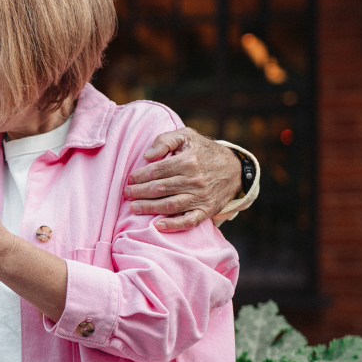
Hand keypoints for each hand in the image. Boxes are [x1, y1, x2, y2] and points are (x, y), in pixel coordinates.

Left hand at [125, 127, 242, 231]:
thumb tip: (147, 156)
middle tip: (126, 194)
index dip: (140, 176)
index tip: (129, 179)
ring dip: (149, 208)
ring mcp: (202, 197)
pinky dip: (174, 225)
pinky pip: (189, 221)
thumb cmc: (204, 151)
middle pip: (160, 188)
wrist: (235, 169)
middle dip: (139, 192)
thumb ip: (165, 140)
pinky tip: (158, 225)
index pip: (158, 170)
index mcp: (189, 160)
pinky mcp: (207, 210)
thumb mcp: (187, 136)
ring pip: (171, 205)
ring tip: (133, 208)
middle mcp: (195, 180)